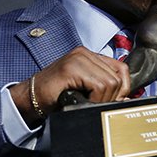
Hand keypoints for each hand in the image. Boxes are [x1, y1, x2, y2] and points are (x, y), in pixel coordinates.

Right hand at [10, 46, 129, 124]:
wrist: (30, 98)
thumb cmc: (56, 96)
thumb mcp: (85, 89)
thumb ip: (104, 88)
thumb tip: (126, 99)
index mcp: (89, 55)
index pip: (121, 68)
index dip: (122, 88)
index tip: (112, 100)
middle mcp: (85, 53)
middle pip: (117, 77)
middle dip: (111, 97)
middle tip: (95, 103)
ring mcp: (78, 58)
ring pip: (110, 82)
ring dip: (101, 99)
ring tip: (86, 101)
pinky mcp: (72, 68)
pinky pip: (98, 86)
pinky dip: (94, 98)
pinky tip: (81, 99)